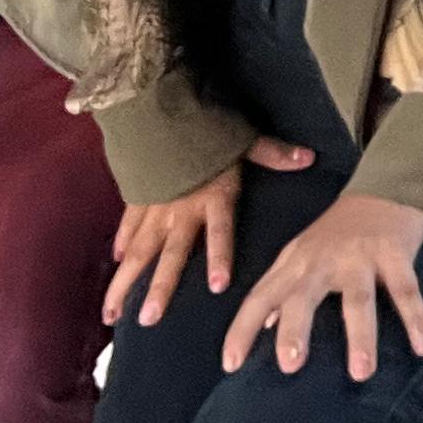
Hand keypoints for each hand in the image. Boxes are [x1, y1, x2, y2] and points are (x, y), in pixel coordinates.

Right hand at [101, 136, 320, 328]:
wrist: (156, 103)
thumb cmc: (206, 123)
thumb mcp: (243, 137)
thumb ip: (273, 153)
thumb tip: (309, 158)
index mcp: (213, 197)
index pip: (219, 232)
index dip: (220, 257)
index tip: (217, 287)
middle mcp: (181, 209)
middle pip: (171, 254)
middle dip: (159, 287)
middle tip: (149, 319)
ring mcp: (155, 206)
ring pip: (138, 250)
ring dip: (126, 282)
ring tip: (113, 313)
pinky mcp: (137, 196)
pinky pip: (127, 225)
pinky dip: (121, 245)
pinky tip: (116, 264)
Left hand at [222, 187, 422, 381]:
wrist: (384, 188)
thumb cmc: (337, 232)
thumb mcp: (301, 255)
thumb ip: (283, 289)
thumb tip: (265, 325)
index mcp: (296, 263)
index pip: (261, 297)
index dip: (243, 329)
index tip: (230, 364)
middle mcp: (323, 260)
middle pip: (304, 296)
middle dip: (295, 329)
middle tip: (290, 365)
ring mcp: (361, 257)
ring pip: (357, 299)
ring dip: (360, 336)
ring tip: (360, 373)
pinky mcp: (395, 254)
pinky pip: (407, 291)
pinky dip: (416, 319)